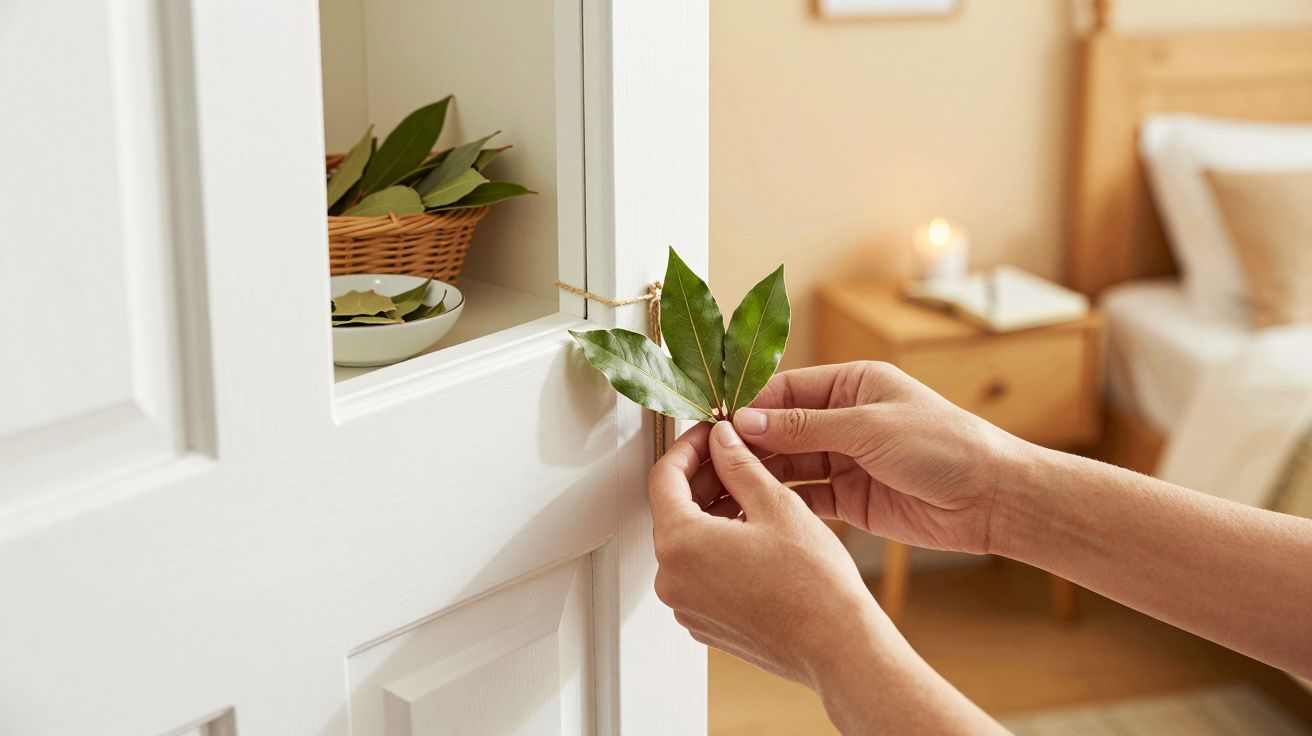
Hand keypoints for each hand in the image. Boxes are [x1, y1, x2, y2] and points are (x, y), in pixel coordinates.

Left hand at [648, 420, 1006, 734]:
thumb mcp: (776, 504)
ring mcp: (687, 606)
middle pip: (674, 511)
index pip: (664, 478)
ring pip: (690, 543)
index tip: (709, 435)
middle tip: (736, 456)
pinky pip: (702, 573)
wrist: (838, 646)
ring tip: (754, 493)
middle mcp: (672, 580)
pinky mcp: (706, 623)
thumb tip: (722, 440)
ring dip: (714, 513)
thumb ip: (739, 465)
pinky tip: (755, 534)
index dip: (688, 447)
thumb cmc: (814, 584)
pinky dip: (719, 548)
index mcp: (680, 545)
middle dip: (704, 479)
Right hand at [734, 361, 1029, 553]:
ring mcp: (846, 459)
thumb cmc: (946, 447)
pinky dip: (777, 503)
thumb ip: (805, 427)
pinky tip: (749, 512)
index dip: (746, 410)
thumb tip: (747, 422)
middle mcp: (844, 418)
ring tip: (716, 493)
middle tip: (703, 465)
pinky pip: (804, 497)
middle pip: (778, 430)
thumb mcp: (870, 428)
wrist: (994, 500)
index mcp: (852, 384)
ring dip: (754, 477)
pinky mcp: (851, 498)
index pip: (783, 391)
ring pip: (786, 466)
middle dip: (742, 448)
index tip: (710, 427)